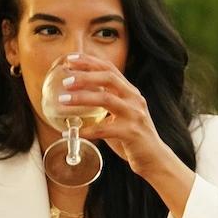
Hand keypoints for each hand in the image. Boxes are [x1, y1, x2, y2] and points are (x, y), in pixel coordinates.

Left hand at [60, 53, 182, 178]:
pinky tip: (73, 132)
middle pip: (109, 78)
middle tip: (66, 81)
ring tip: (63, 100)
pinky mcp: (131, 133)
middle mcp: (135, 99)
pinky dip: (87, 130)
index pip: (110, 69)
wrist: (154, 158)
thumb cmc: (132, 137)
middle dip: (85, 76)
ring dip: (82, 98)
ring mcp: (134, 115)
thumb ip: (107, 103)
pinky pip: (104, 129)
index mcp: (131, 93)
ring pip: (106, 99)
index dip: (90, 62)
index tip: (70, 59)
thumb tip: (76, 96)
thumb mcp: (121, 114)